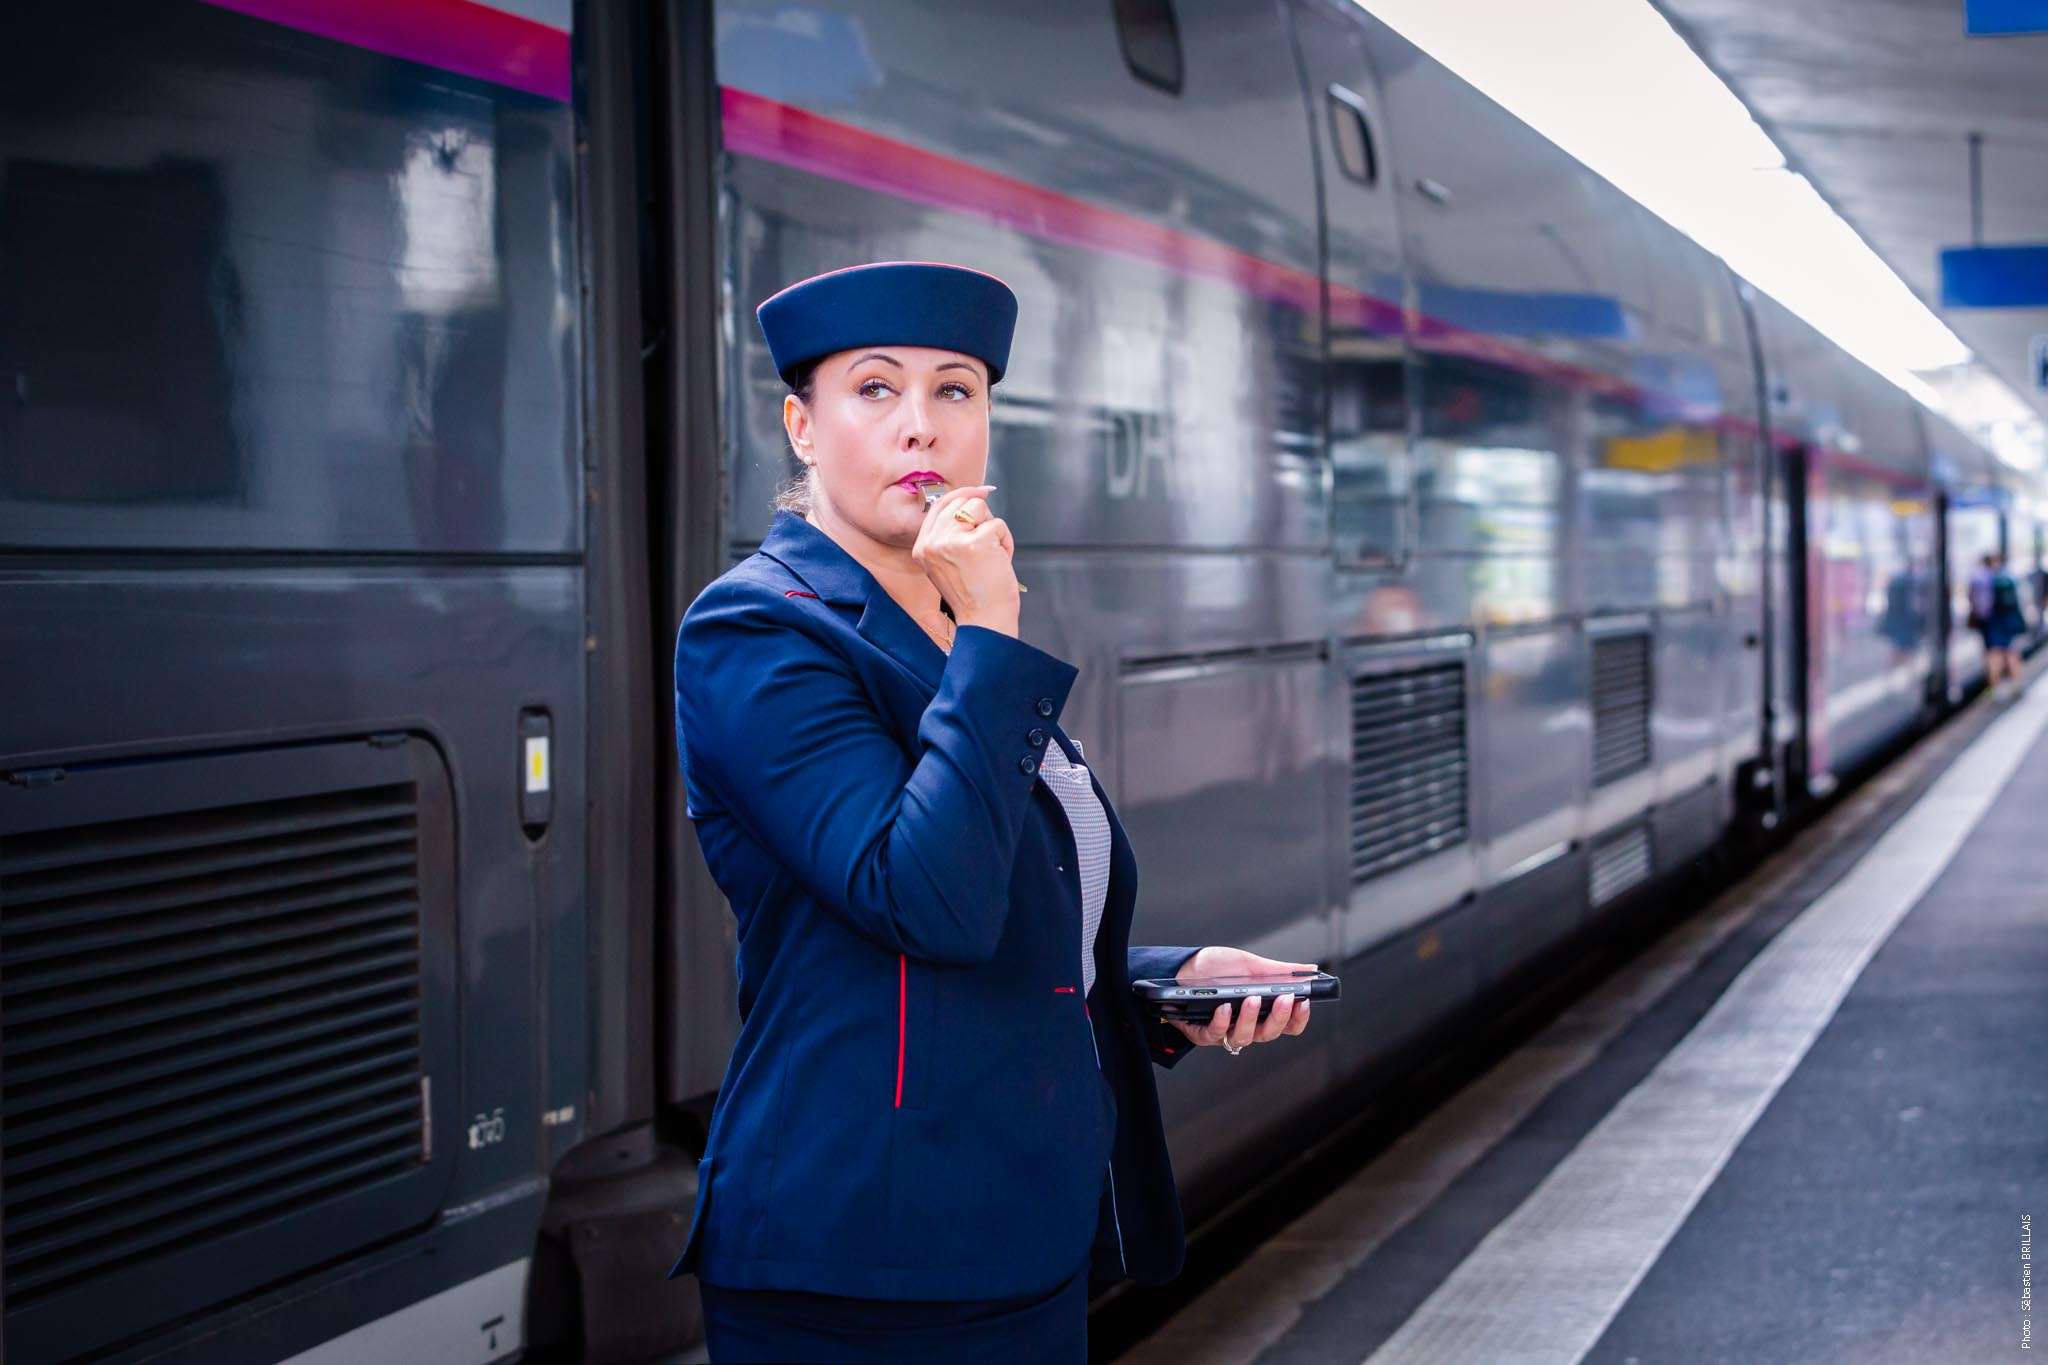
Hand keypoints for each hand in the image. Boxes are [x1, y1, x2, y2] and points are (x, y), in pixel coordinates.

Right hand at [910, 483, 1018, 636]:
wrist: (985, 622)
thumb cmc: (974, 595)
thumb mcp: (948, 563)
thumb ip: (950, 534)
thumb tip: (974, 496)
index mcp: (922, 547)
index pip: (940, 505)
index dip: (963, 494)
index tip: (982, 491)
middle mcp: (932, 543)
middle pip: (962, 501)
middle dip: (982, 517)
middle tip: (987, 544)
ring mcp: (952, 542)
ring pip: (980, 508)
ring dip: (994, 529)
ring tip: (991, 556)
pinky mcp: (976, 543)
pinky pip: (998, 525)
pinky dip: (1006, 543)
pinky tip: (1000, 562)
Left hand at [1168, 945, 1315, 1051]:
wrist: (1180, 966)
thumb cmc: (1215, 968)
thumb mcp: (1248, 964)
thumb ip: (1278, 971)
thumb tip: (1311, 969)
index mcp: (1261, 1011)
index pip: (1286, 1025)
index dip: (1297, 1019)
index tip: (1304, 1003)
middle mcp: (1245, 1025)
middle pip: (1269, 1033)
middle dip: (1279, 1017)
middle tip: (1284, 999)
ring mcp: (1225, 1031)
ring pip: (1244, 1038)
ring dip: (1250, 1019)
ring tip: (1251, 999)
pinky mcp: (1202, 1033)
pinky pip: (1215, 1034)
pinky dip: (1221, 1021)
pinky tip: (1224, 1007)